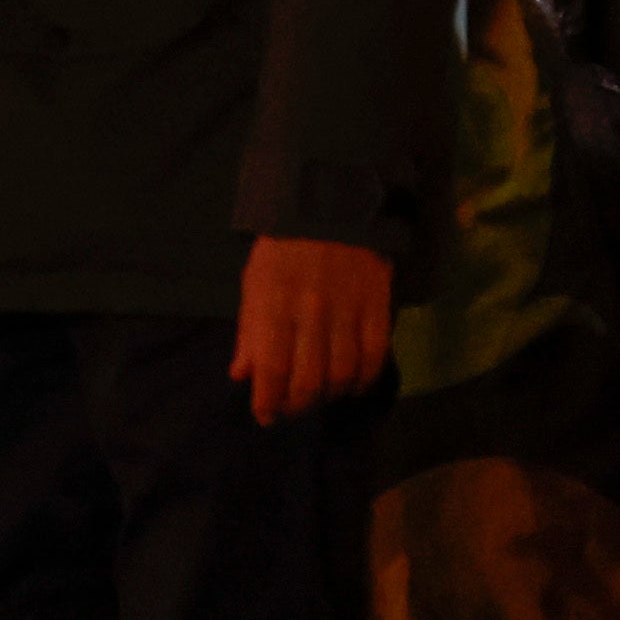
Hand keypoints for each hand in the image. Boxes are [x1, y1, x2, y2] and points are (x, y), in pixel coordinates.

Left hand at [234, 235, 396, 426]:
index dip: (268, 402)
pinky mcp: (377, 305)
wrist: (331, 203)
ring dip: (330, 396)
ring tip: (321, 395)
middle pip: (309, 381)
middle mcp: (311, 311)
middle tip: (293, 408)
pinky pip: (375, 356)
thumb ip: (249, 331)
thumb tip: (241, 376)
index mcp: (274, 303)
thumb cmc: (284, 247)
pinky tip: (353, 384)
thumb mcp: (254, 282)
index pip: (272, 369)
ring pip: (342, 374)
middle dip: (298, 406)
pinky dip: (364, 380)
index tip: (266, 416)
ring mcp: (348, 309)